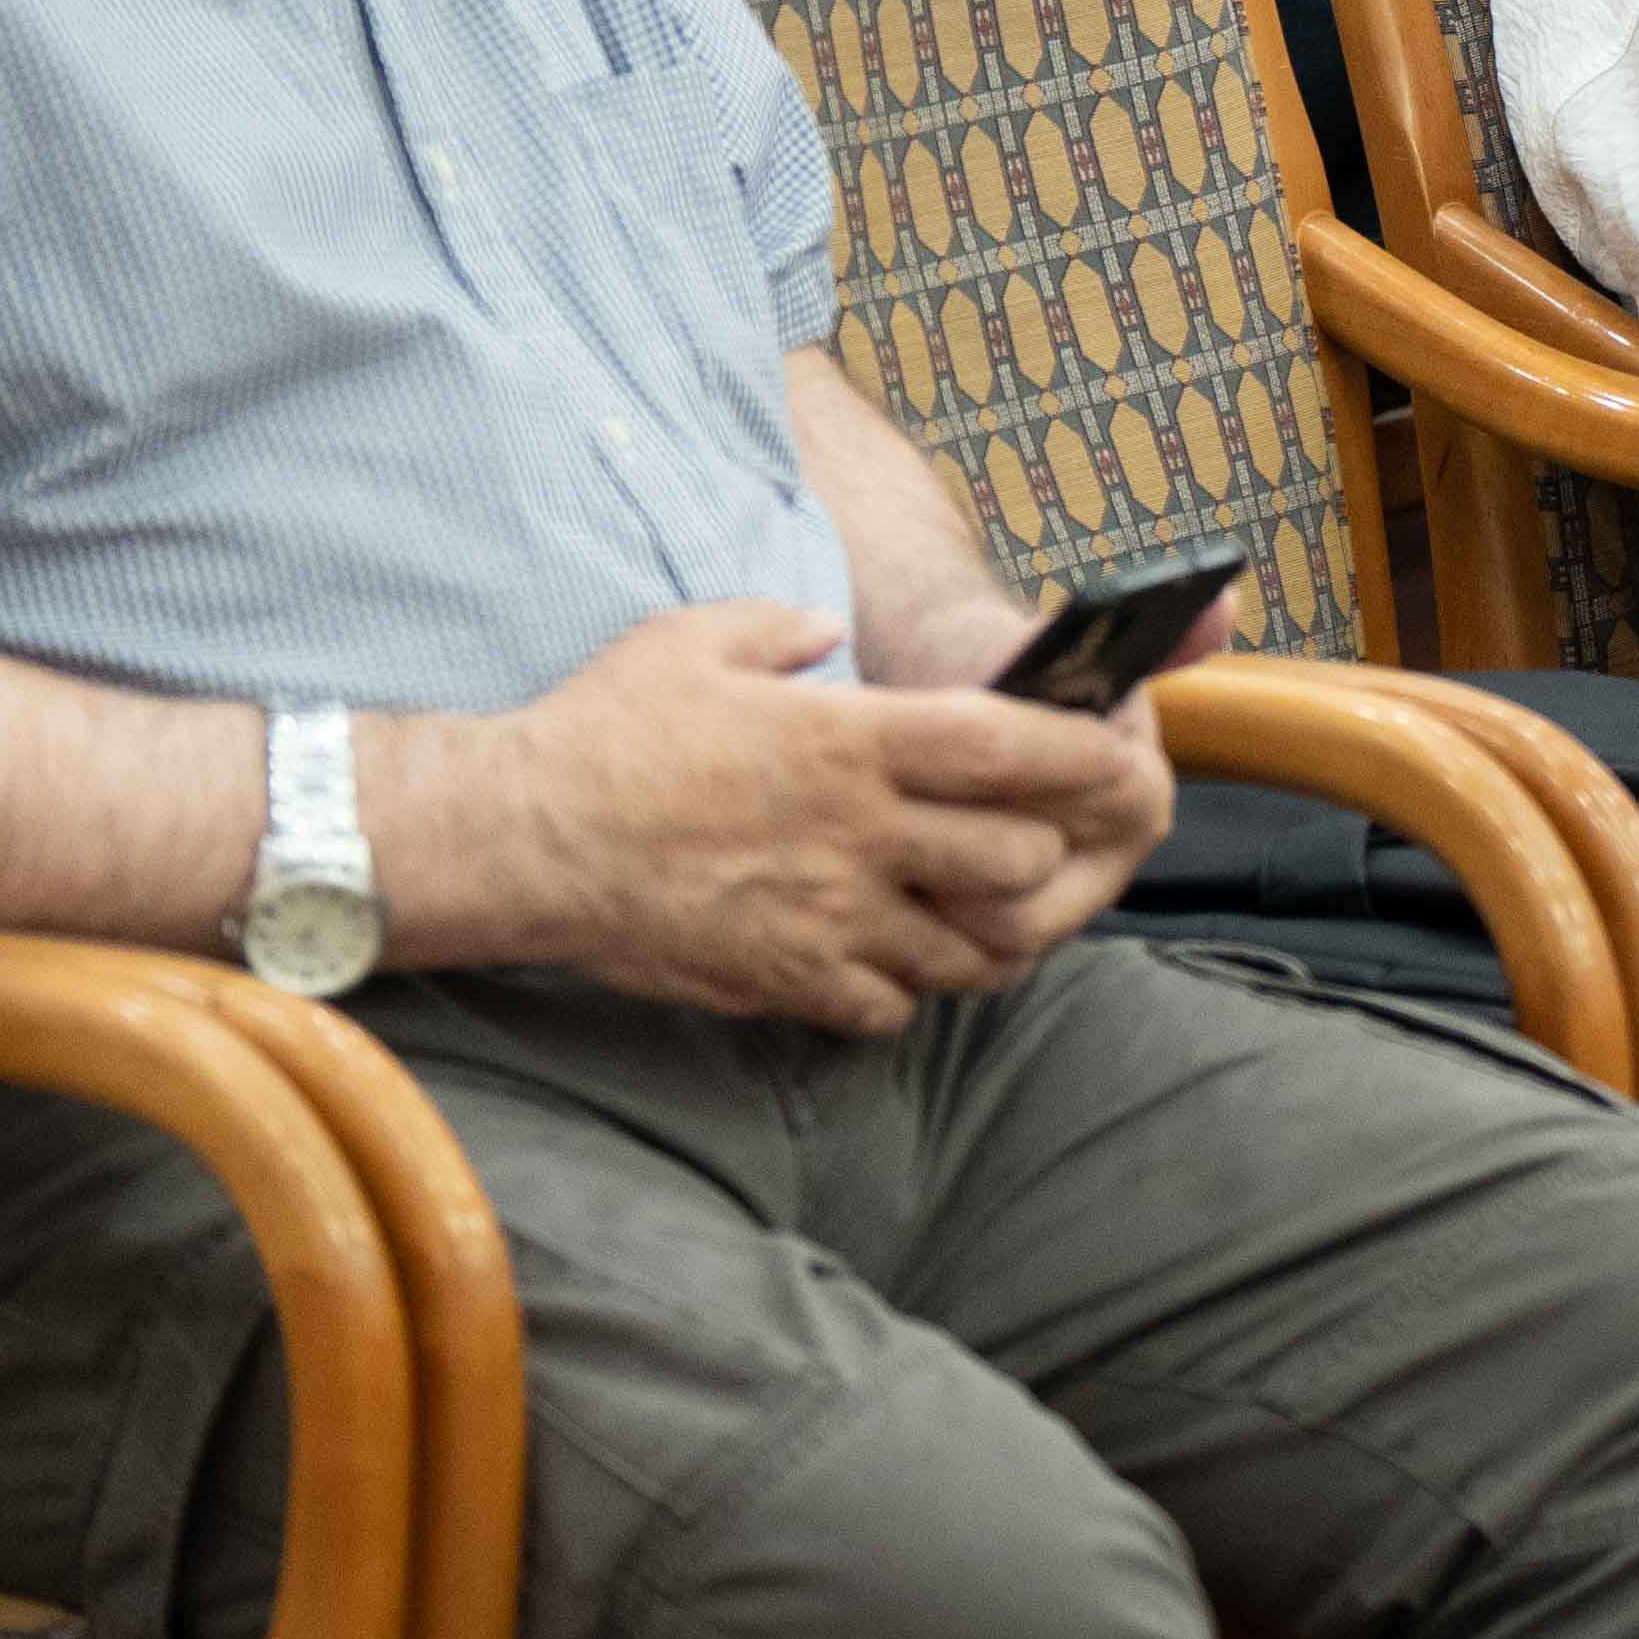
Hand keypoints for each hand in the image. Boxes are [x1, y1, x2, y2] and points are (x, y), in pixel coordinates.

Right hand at [456, 600, 1172, 1036]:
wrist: (520, 838)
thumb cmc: (606, 727)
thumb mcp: (700, 636)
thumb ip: (784, 631)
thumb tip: (831, 633)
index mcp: (851, 739)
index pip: (1008, 747)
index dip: (1079, 753)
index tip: (1119, 753)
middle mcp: (858, 833)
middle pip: (1016, 859)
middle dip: (1043, 852)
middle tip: (1032, 839)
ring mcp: (826, 916)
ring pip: (967, 949)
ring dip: (981, 929)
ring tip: (966, 906)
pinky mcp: (785, 981)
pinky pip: (888, 1007)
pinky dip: (902, 990)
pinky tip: (880, 959)